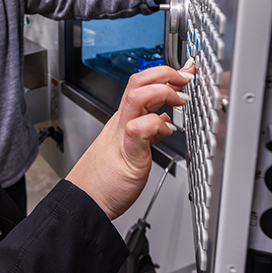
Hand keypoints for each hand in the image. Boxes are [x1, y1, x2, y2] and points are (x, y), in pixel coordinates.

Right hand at [66, 63, 195, 219]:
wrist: (85, 201)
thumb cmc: (106, 180)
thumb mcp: (134, 148)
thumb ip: (149, 132)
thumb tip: (164, 120)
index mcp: (125, 119)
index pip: (141, 83)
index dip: (164, 73)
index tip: (185, 71)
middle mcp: (122, 122)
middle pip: (138, 81)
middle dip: (165, 73)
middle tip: (185, 77)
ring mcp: (122, 135)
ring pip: (136, 97)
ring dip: (162, 91)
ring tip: (180, 99)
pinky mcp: (127, 154)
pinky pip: (138, 129)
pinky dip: (155, 124)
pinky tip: (168, 130)